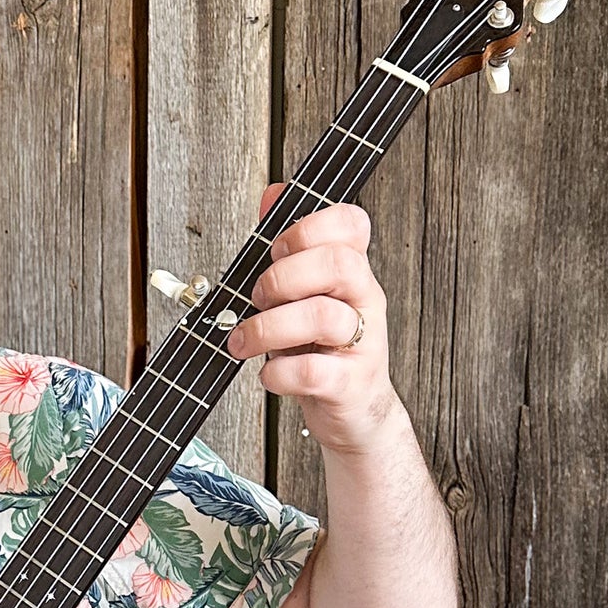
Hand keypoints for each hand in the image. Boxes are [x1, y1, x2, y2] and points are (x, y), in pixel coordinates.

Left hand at [224, 183, 402, 454]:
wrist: (353, 413)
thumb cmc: (321, 350)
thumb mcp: (304, 294)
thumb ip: (288, 246)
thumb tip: (272, 193)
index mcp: (352, 271)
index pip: (351, 223)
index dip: (308, 227)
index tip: (274, 250)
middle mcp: (363, 300)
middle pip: (338, 262)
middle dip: (283, 275)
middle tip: (256, 297)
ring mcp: (362, 343)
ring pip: (323, 316)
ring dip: (268, 327)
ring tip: (243, 341)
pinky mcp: (350, 384)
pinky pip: (314, 371)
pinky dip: (279, 373)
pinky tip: (267, 374)